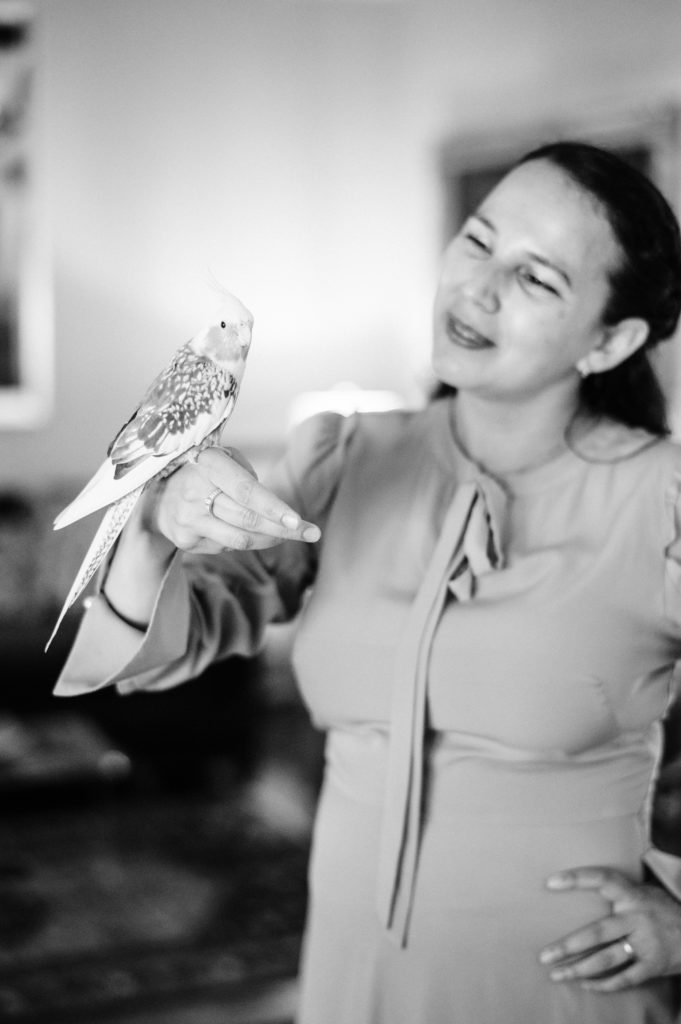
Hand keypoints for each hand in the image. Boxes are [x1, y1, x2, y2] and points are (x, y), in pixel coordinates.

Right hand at [147, 444, 320, 554]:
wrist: (155, 496)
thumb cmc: (203, 472)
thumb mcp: (222, 459)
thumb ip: (248, 475)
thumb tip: (275, 508)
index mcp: (209, 466)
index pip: (246, 492)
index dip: (273, 508)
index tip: (298, 520)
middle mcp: (195, 493)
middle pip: (248, 520)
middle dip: (284, 529)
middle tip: (312, 533)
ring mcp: (189, 520)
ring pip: (241, 539)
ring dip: (270, 539)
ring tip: (287, 534)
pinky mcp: (186, 541)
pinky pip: (227, 546)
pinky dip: (245, 541)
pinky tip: (250, 532)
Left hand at [539, 866, 680, 990]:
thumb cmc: (662, 909)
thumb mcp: (644, 892)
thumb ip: (618, 892)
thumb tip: (580, 883)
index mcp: (633, 895)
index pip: (602, 879)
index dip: (576, 879)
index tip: (550, 882)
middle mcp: (637, 918)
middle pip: (597, 932)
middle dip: (568, 946)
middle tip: (544, 956)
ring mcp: (646, 944)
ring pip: (607, 960)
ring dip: (579, 969)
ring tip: (555, 975)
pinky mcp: (653, 966)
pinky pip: (624, 979)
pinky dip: (603, 985)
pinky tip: (584, 985)